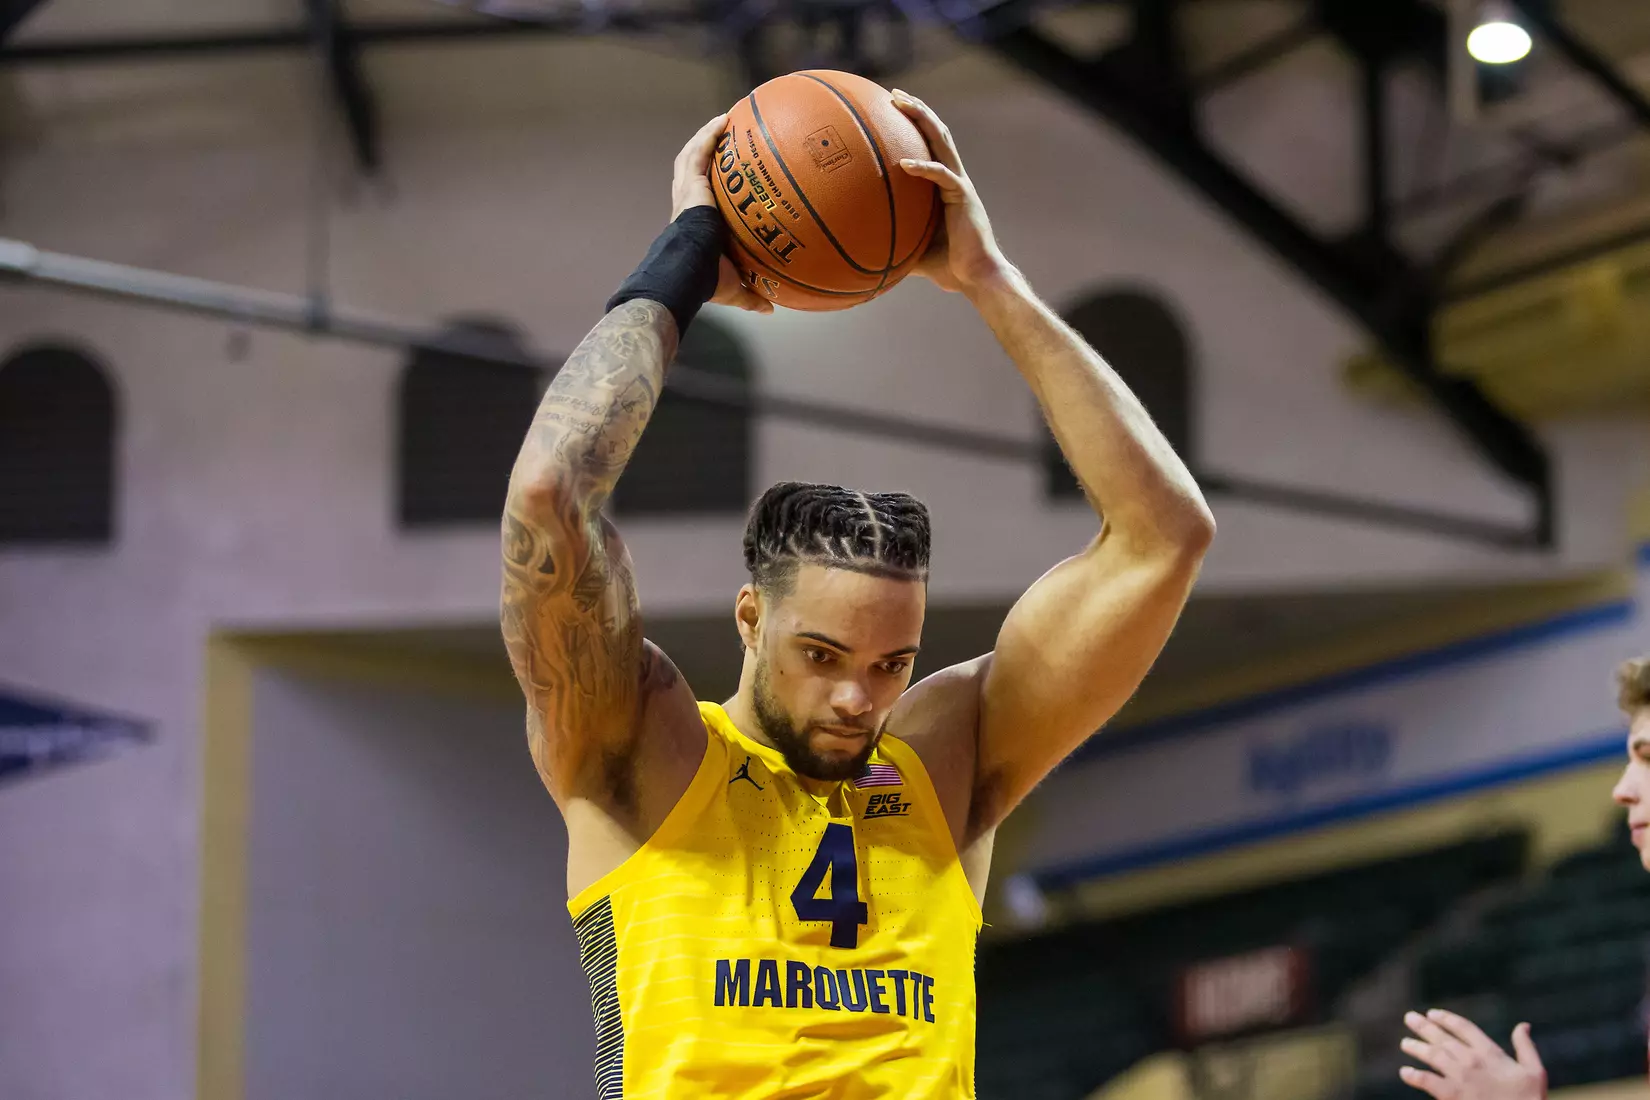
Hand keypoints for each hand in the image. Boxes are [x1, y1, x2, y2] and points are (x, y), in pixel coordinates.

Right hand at [671, 114, 773, 314]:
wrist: (691, 271)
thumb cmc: (708, 281)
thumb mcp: (735, 288)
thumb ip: (751, 295)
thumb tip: (770, 308)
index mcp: (696, 226)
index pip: (702, 200)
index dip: (710, 187)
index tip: (727, 178)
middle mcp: (689, 205)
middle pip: (693, 172)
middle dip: (706, 153)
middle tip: (724, 139)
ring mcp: (688, 193)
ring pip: (691, 157)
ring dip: (705, 138)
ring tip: (723, 121)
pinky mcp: (690, 184)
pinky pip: (697, 152)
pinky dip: (708, 135)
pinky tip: (723, 120)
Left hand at [891, 90, 1009, 295]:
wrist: (977, 278)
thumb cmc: (947, 266)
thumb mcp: (909, 248)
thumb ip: (889, 237)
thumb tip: (855, 243)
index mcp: (943, 185)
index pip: (929, 146)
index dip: (914, 125)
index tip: (890, 110)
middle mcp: (953, 178)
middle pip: (936, 134)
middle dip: (916, 110)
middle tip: (893, 94)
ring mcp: (960, 185)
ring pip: (942, 143)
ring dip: (923, 120)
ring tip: (902, 104)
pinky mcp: (964, 198)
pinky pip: (942, 177)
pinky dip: (924, 168)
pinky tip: (904, 164)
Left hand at [1399, 1010, 1545, 1099]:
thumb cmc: (1531, 1099)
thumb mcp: (1535, 1070)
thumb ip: (1525, 1046)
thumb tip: (1523, 1025)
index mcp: (1490, 1052)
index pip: (1463, 1028)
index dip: (1446, 1019)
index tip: (1432, 1013)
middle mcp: (1472, 1060)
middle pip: (1443, 1038)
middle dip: (1424, 1027)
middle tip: (1408, 1017)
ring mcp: (1460, 1077)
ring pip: (1432, 1056)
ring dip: (1416, 1048)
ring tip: (1404, 1043)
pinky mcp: (1452, 1095)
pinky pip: (1428, 1081)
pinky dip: (1415, 1076)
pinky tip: (1405, 1073)